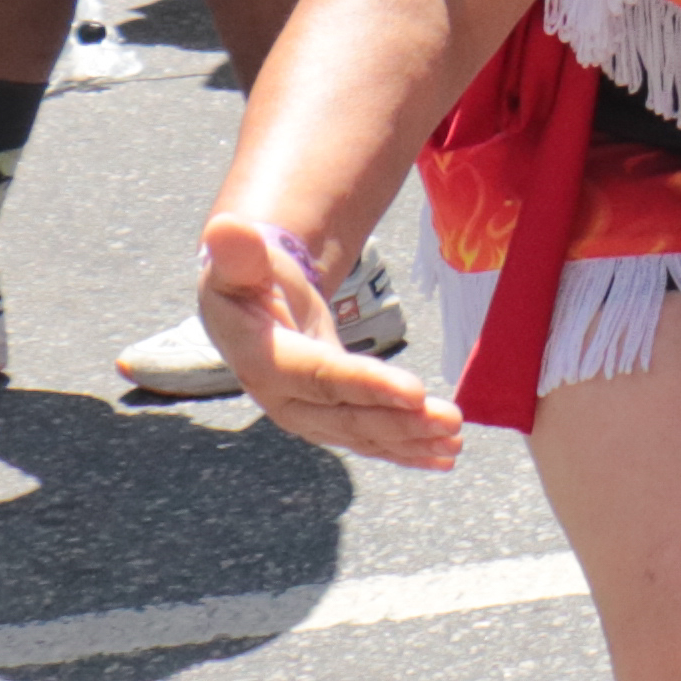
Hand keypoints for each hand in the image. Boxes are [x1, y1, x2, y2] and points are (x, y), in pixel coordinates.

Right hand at [197, 216, 457, 469]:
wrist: (245, 307)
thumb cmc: (245, 278)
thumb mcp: (237, 263)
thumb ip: (237, 253)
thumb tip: (225, 226)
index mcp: (262, 360)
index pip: (322, 376)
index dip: (368, 384)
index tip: (416, 391)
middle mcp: (283, 397)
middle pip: (348, 415)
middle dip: (401, 421)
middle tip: (451, 421)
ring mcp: (305, 414)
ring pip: (363, 433)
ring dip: (411, 440)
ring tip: (455, 441)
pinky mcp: (328, 419)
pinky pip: (368, 440)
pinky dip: (406, 450)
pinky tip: (443, 455)